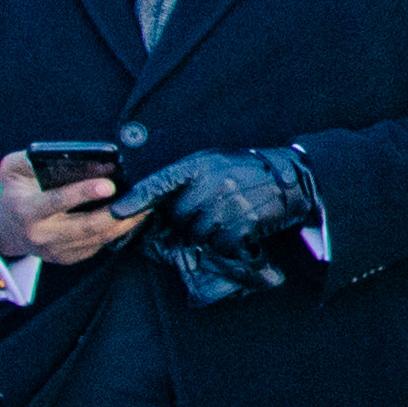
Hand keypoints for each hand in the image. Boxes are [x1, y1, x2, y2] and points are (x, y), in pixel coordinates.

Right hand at [0, 153, 135, 268]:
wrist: (6, 230)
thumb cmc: (14, 192)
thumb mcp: (12, 169)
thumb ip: (33, 158)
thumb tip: (73, 154)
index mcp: (27, 210)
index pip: (57, 202)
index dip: (83, 193)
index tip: (108, 185)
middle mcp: (42, 234)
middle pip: (87, 227)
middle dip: (117, 213)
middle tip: (141, 198)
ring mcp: (57, 250)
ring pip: (98, 238)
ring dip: (125, 222)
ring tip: (145, 205)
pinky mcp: (69, 257)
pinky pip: (99, 244)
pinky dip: (119, 230)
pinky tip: (133, 216)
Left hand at [127, 145, 321, 304]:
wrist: (290, 178)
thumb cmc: (248, 170)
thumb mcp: (215, 162)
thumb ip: (188, 177)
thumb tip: (157, 201)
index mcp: (200, 165)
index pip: (159, 182)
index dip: (136, 199)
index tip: (117, 212)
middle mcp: (211, 183)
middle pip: (179, 216)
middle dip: (188, 220)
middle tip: (207, 213)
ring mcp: (227, 204)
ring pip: (197, 233)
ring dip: (208, 233)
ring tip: (226, 218)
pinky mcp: (243, 224)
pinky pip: (220, 244)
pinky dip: (226, 243)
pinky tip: (238, 229)